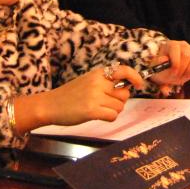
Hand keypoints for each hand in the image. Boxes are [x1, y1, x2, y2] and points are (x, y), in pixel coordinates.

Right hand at [19, 64, 142, 127]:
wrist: (50, 105)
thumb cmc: (69, 95)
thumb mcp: (88, 81)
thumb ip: (105, 83)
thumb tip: (126, 87)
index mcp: (98, 74)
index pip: (123, 70)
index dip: (135, 77)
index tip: (139, 84)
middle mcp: (98, 83)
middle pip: (124, 94)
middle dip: (119, 101)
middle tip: (106, 103)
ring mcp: (95, 97)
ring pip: (119, 107)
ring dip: (112, 111)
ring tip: (98, 109)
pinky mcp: (92, 110)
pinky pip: (112, 116)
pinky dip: (108, 118)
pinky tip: (98, 116)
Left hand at [149, 41, 189, 92]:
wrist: (169, 71)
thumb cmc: (163, 69)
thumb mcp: (157, 68)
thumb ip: (158, 64)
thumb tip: (164, 59)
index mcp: (171, 45)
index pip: (176, 51)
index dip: (176, 64)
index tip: (174, 74)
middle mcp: (183, 44)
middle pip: (187, 55)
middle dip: (183, 70)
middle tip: (178, 77)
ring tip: (185, 76)